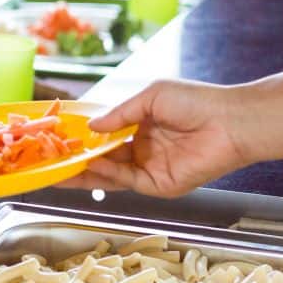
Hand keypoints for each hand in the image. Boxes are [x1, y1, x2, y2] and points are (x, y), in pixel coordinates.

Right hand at [57, 80, 253, 197]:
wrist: (230, 122)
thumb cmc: (196, 101)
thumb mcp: (150, 97)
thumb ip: (119, 113)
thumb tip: (91, 126)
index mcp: (141, 126)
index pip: (105, 136)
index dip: (83, 138)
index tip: (60, 138)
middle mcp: (143, 149)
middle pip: (103, 159)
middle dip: (78, 160)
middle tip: (51, 161)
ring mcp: (150, 168)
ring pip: (111, 174)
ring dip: (86, 172)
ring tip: (60, 168)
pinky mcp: (160, 185)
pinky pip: (128, 182)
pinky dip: (109, 175)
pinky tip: (92, 164)